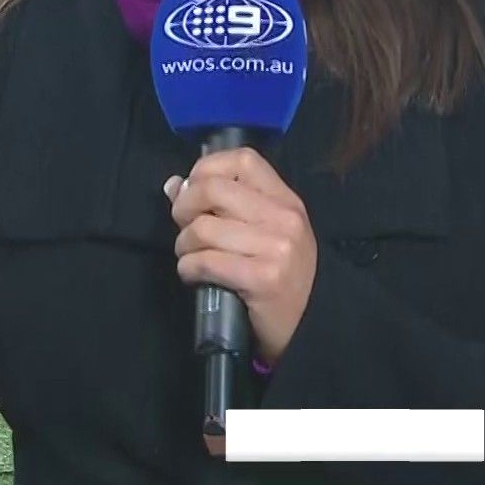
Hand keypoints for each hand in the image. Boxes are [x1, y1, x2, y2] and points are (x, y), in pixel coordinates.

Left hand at [164, 148, 316, 365]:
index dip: (206, 169)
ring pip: (203, 229)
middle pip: (213, 189)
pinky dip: (188, 268)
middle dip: (184, 207)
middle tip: (184, 227)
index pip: (242, 159)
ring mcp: (276, 248)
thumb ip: (226, 205)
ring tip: (190, 256)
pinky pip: (205, 261)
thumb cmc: (282, 276)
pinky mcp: (263, 279)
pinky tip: (194, 275)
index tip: (193, 191)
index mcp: (286, 200)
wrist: (311, 325)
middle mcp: (284, 218)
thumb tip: (174, 185)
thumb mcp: (266, 233)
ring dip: (184, 245)